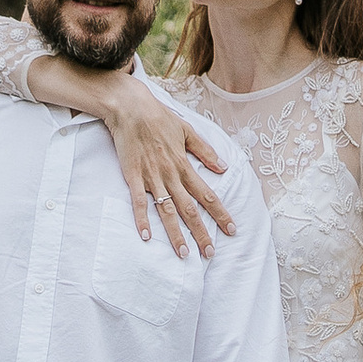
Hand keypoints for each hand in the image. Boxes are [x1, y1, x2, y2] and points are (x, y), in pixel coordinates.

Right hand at [100, 73, 233, 258]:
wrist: (130, 108)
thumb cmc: (159, 117)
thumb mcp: (187, 131)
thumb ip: (205, 151)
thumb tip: (223, 167)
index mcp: (184, 165)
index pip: (207, 195)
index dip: (220, 214)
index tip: (231, 230)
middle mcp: (170, 175)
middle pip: (190, 209)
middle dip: (201, 232)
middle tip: (210, 253)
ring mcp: (151, 177)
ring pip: (167, 211)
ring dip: (175, 233)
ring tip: (183, 253)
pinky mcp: (133, 176)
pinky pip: (138, 202)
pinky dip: (141, 219)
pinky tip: (145, 237)